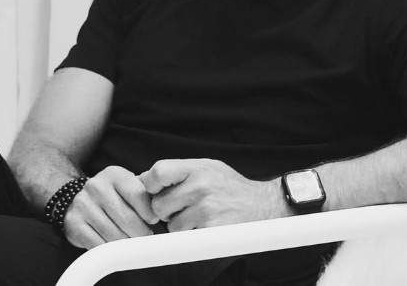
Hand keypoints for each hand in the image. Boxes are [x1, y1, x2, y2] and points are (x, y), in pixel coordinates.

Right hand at [63, 166, 159, 248]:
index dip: (149, 212)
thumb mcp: (127, 185)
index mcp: (114, 174)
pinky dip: (110, 251)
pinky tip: (116, 248)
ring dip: (127, 244)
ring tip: (133, 243)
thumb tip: (165, 210)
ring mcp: (83, 205)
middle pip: (127, 218)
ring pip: (114, 234)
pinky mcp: (74, 224)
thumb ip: (145, 193)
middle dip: (141, 233)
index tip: (154, 221)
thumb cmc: (112, 195)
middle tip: (147, 238)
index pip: (138, 195)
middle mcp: (96, 187)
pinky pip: (98, 244)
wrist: (75, 199)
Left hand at [139, 159, 284, 231]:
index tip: (157, 191)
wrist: (263, 204)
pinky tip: (206, 226)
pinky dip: (191, 236)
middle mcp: (201, 186)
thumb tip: (143, 180)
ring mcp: (206, 209)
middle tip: (183, 208)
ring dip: (179, 226)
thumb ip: (179, 171)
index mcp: (198, 168)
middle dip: (166, 211)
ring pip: (170, 225)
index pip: (158, 172)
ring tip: (199, 216)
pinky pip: (185, 238)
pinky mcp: (211, 230)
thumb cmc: (231, 186)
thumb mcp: (208, 167)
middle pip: (158, 205)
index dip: (151, 185)